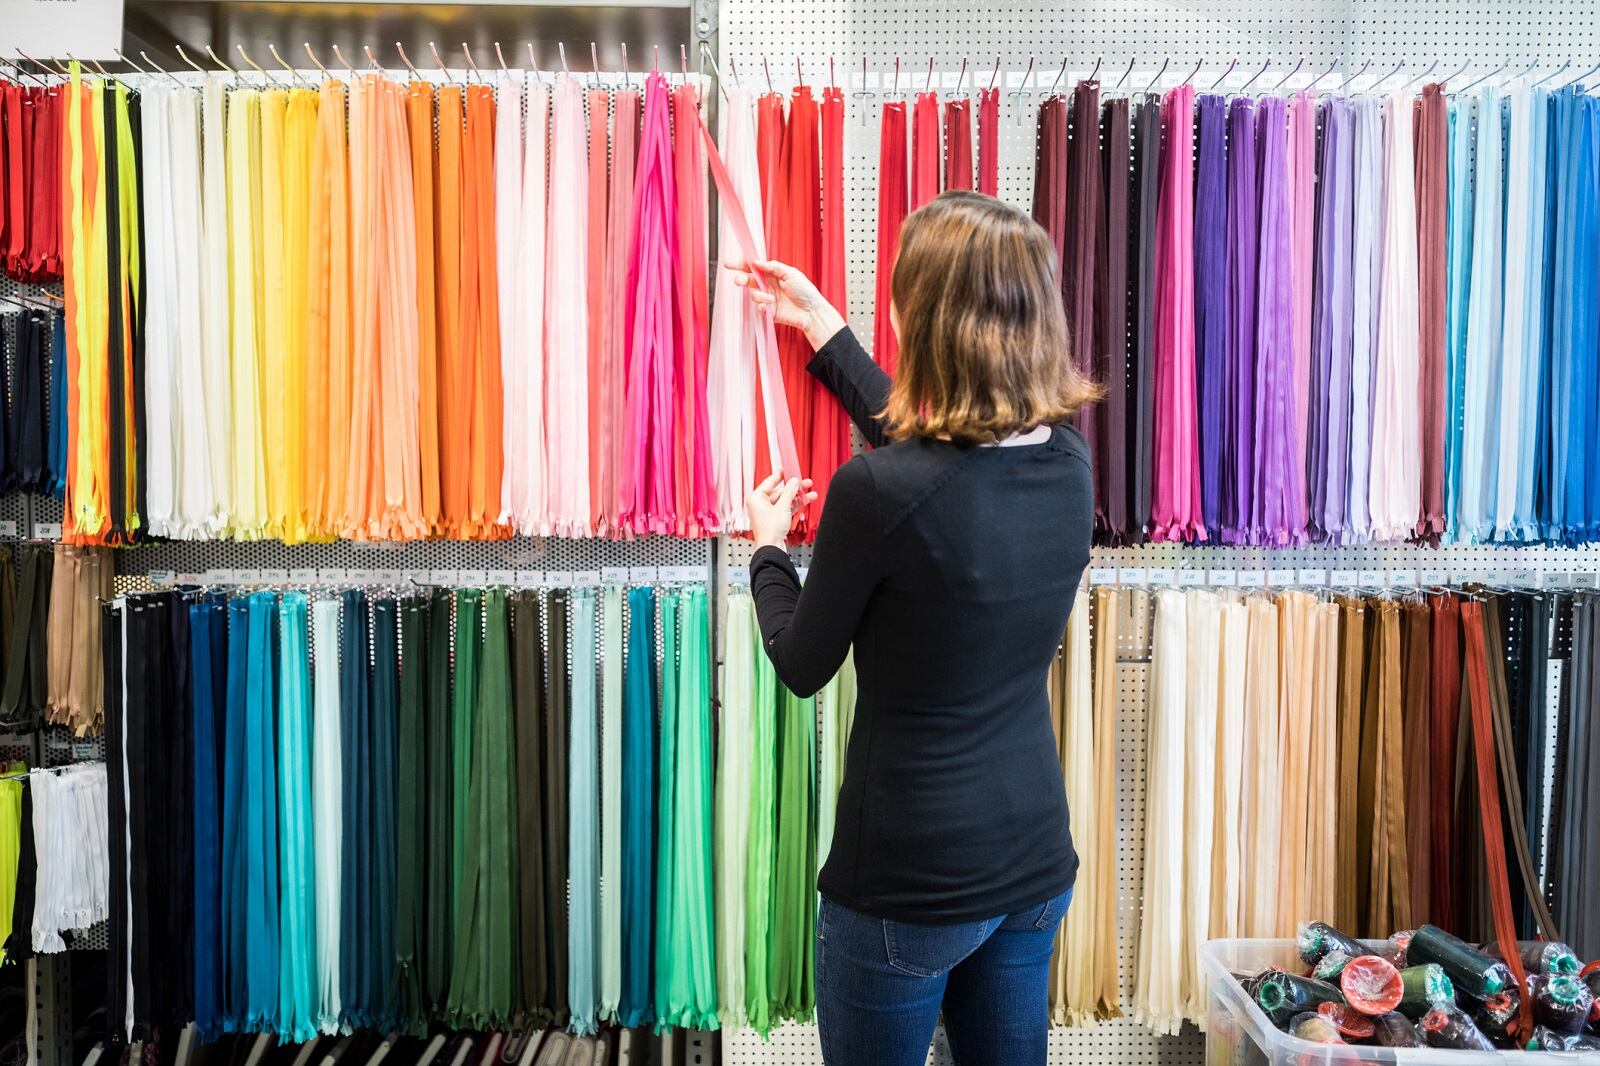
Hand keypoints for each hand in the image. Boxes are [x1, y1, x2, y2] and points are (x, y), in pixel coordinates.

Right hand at [729, 259, 846, 350]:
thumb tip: (757, 262)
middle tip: (739, 280)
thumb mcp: (791, 273)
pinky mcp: (769, 311)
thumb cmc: (805, 290)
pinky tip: (771, 305)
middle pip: (748, 280)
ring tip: (771, 298)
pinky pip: (759, 307)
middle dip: (741, 279)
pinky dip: (763, 306)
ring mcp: (768, 298)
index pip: (754, 268)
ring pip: (753, 295)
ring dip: (760, 295)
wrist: (811, 311)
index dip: (742, 265)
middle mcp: (768, 285)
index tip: (730, 264)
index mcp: (772, 274)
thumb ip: (773, 267)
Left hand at [747, 471, 816, 548]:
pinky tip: (807, 501)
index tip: (787, 468)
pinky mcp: (776, 520)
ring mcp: (768, 512)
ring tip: (811, 493)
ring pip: (785, 500)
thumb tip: (794, 481)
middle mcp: (761, 505)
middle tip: (806, 483)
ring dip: (798, 497)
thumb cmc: (770, 530)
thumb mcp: (782, 507)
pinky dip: (796, 505)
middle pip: (780, 492)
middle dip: (795, 488)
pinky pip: (786, 508)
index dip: (780, 475)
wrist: (772, 548)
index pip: (770, 482)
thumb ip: (789, 492)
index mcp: (756, 498)